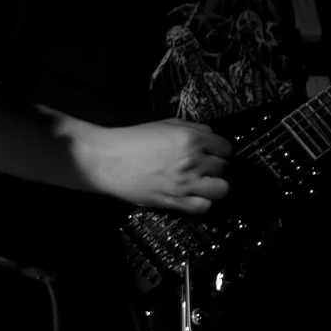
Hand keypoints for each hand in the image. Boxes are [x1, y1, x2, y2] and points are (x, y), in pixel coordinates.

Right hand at [76, 119, 231, 213]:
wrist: (105, 161)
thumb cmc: (130, 142)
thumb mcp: (165, 125)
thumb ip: (192, 129)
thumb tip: (210, 138)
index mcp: (191, 139)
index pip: (225, 147)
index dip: (218, 150)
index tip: (212, 153)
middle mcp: (192, 161)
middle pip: (223, 167)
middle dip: (214, 166)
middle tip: (201, 167)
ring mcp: (184, 183)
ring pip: (221, 188)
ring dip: (213, 185)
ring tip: (201, 183)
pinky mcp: (174, 201)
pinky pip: (204, 206)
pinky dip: (202, 202)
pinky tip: (192, 195)